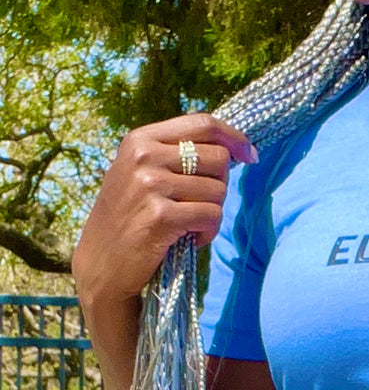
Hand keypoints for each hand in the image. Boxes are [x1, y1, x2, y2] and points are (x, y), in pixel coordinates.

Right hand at [72, 113, 256, 307]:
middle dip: (220, 184)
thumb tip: (234, 146)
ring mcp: (150, 185)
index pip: (203, 123)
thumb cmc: (130, 217)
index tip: (249, 155)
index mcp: (140, 140)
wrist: (99, 266)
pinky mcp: (161, 216)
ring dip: (212, 212)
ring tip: (188, 225)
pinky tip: (189, 239)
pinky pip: (212, 215)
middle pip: (218, 158)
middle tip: (200, 204)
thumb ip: (178, 153)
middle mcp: (143, 156)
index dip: (233, 137)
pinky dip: (208, 231)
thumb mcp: (142, 172)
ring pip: (219, 190)